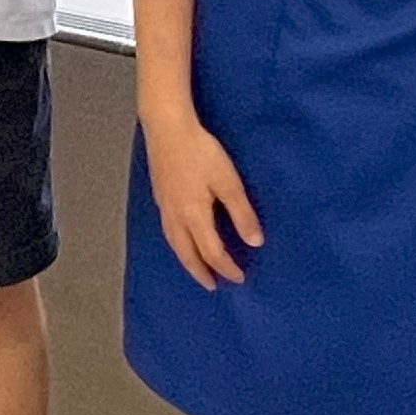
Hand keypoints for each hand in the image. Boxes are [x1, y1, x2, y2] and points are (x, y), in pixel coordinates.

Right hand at [144, 115, 261, 289]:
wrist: (167, 128)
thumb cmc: (201, 153)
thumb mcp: (228, 182)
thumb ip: (242, 213)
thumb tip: (255, 243)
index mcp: (194, 216)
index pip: (212, 253)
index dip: (227, 268)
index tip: (240, 278)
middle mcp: (176, 218)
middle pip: (187, 255)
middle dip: (201, 272)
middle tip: (213, 286)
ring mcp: (164, 208)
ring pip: (175, 245)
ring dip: (187, 261)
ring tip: (198, 269)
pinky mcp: (160, 197)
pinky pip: (169, 232)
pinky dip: (178, 245)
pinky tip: (183, 240)